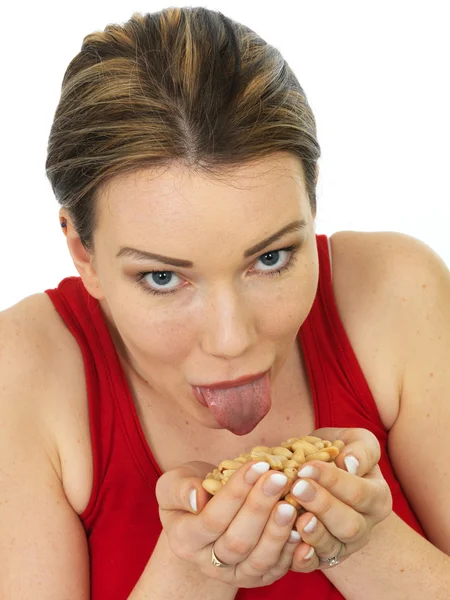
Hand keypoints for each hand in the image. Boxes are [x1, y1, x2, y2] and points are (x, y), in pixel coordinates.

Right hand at [156, 459, 304, 587]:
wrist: (204, 517)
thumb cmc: (191, 492)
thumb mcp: (174, 484)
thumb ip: (180, 488)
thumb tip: (197, 497)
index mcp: (184, 539)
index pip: (212, 519)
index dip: (236, 493)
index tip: (258, 465)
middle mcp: (208, 563)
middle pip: (238, 542)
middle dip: (260, 508)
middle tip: (280, 478)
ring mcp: (235, 574)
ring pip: (259, 560)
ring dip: (278, 532)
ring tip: (291, 502)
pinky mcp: (258, 577)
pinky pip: (277, 569)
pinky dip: (292, 552)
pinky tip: (302, 527)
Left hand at [288, 427, 392, 571]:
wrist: (323, 474)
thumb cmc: (339, 452)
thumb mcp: (356, 441)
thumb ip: (361, 449)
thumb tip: (350, 463)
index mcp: (377, 497)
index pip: (359, 492)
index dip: (333, 480)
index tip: (306, 466)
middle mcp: (364, 526)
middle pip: (349, 525)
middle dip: (322, 505)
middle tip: (297, 487)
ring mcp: (343, 545)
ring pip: (332, 547)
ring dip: (313, 534)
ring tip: (297, 517)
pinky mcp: (322, 558)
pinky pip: (314, 564)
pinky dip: (302, 558)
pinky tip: (289, 541)